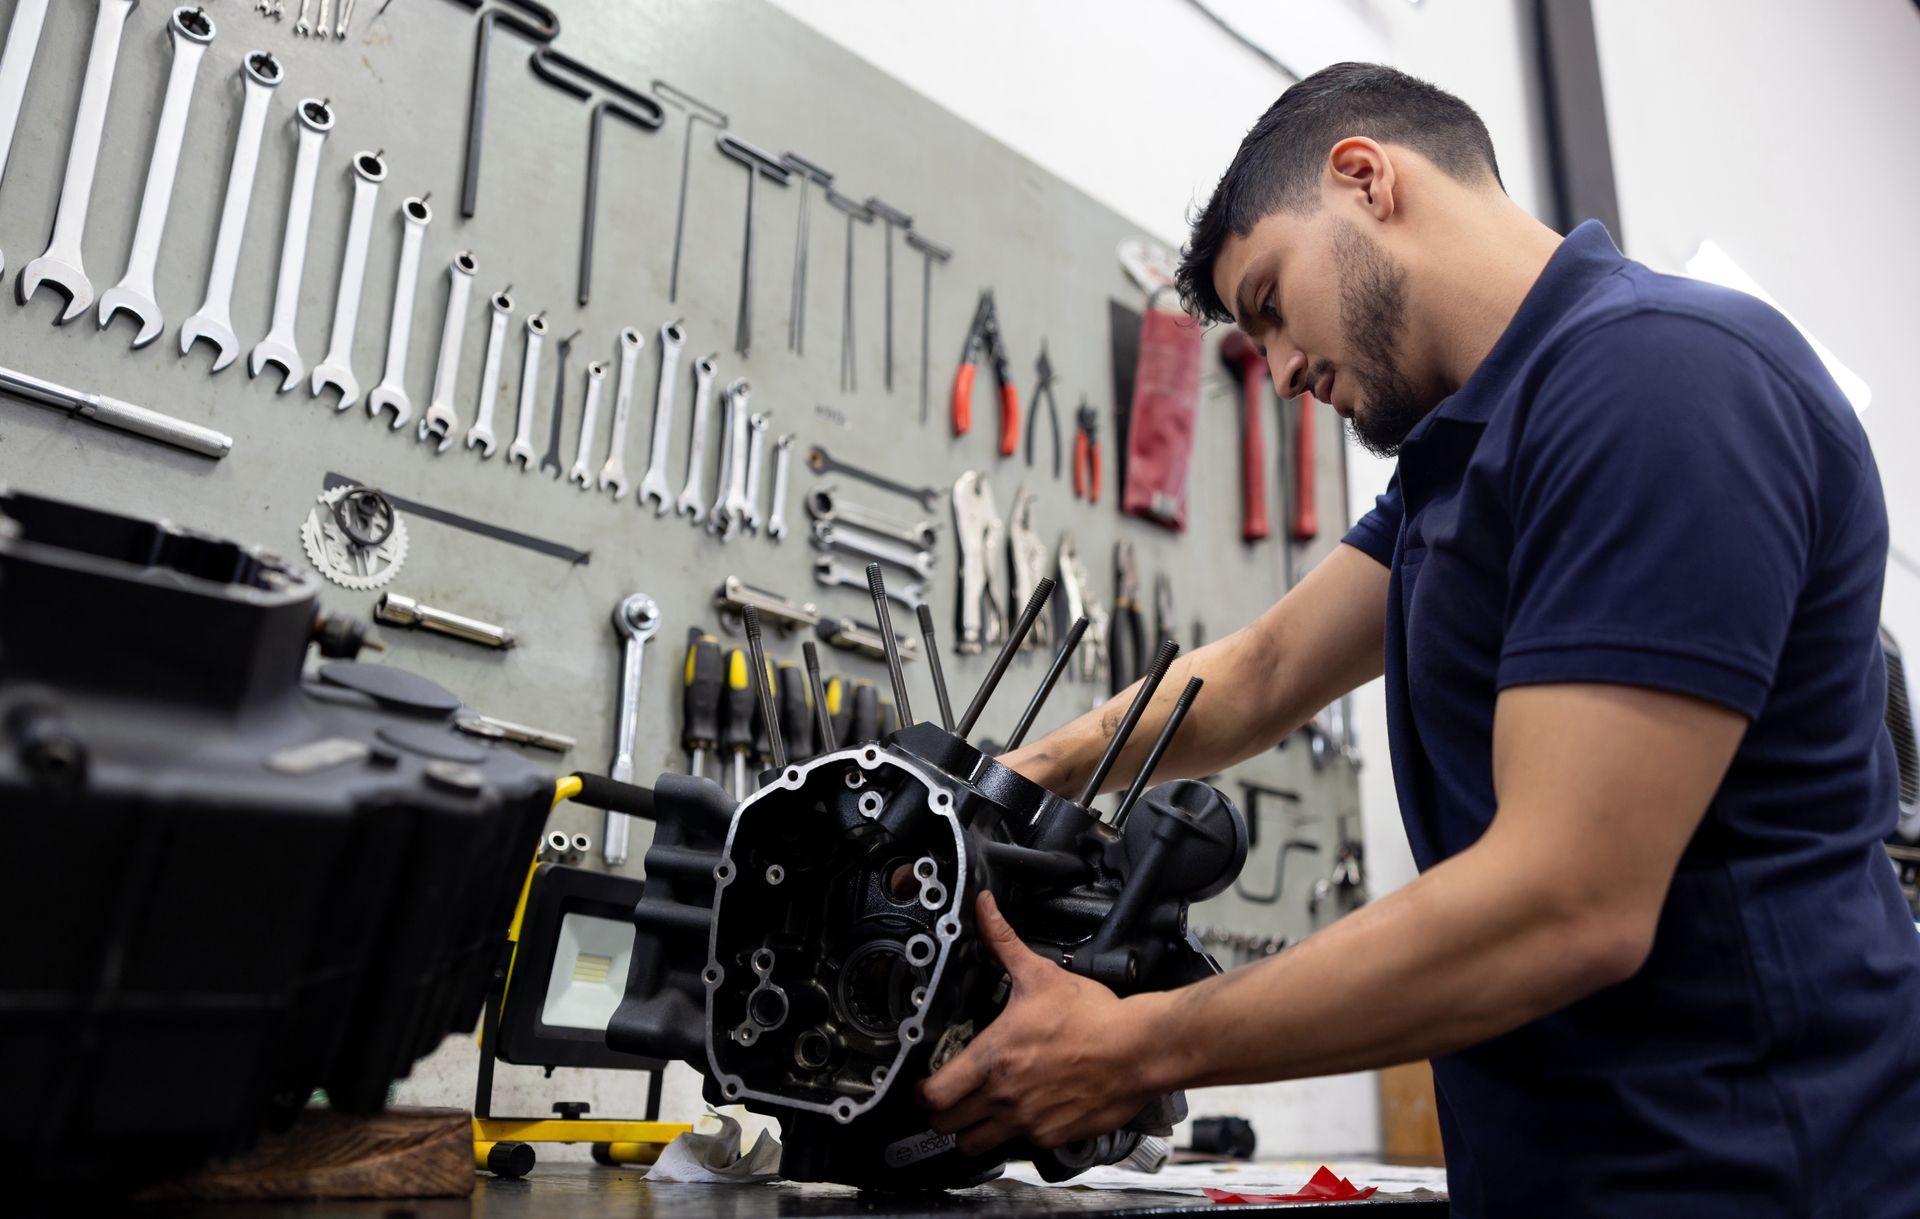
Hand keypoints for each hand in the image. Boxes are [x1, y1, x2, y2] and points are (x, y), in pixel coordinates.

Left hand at [918, 891, 1159, 1154]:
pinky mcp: (1051, 1137)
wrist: (1138, 1050)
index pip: (933, 1093)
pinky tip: (1021, 1113)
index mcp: (993, 1056)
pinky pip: (1017, 1146)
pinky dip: (1013, 1136)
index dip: (922, 1091)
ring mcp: (1026, 1121)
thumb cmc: (1092, 1016)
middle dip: (942, 1113)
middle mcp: (1003, 1095)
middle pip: (946, 1125)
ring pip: (975, 1144)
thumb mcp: (1040, 974)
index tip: (926, 1084)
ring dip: (971, 1132)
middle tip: (949, 1099)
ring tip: (980, 1112)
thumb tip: (984, 907)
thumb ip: (1003, 942)